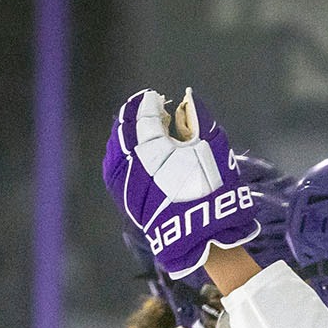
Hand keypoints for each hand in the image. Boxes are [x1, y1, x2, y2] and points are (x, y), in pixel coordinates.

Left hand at [103, 88, 261, 278]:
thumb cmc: (213, 188)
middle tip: (146, 107)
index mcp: (154, 147)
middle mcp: (132, 160)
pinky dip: (119, 152)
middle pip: (126, 127)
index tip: (154, 97)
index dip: (149, 103)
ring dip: (126, 132)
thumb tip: (188, 97)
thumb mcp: (214, 149)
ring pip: (116, 145)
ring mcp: (124, 179)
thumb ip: (200, 119)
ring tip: (138, 126)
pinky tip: (129, 149)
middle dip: (135, 114)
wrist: (200, 230)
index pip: (144, 116)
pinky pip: (113, 165)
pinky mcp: (122, 194)